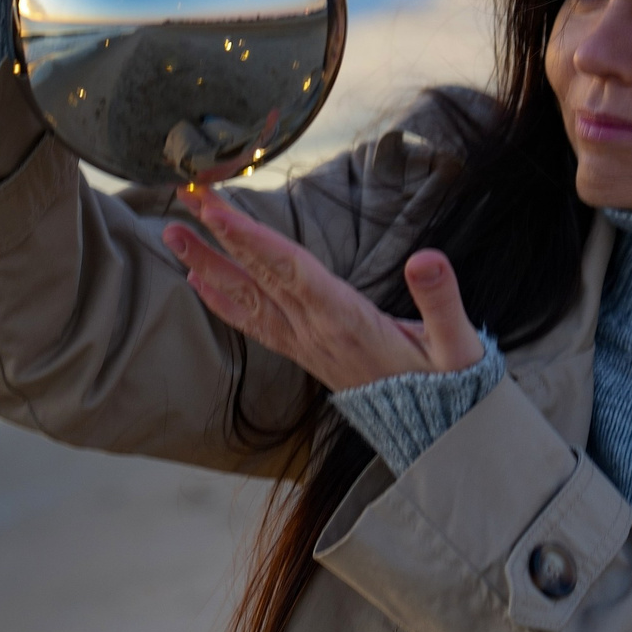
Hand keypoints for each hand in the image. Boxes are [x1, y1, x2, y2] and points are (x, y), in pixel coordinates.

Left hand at [160, 187, 483, 391]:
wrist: (436, 434)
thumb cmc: (448, 384)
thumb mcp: (457, 344)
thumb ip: (441, 300)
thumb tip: (427, 259)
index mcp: (346, 321)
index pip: (289, 271)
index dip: (251, 238)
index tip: (216, 210)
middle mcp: (316, 332)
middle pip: (259, 277)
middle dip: (219, 237)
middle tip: (184, 198)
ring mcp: (306, 344)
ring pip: (248, 299)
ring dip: (209, 264)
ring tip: (174, 233)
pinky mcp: (307, 352)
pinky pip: (256, 324)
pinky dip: (224, 301)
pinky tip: (200, 282)